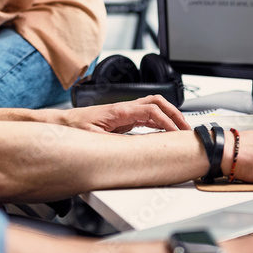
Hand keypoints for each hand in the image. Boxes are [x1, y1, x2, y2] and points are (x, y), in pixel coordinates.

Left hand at [61, 95, 190, 133]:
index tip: (176, 133)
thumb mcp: (95, 139)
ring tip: (180, 130)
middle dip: (174, 114)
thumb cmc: (76, 128)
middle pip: (157, 102)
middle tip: (186, 129)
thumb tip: (135, 149)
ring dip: (169, 116)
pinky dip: (160, 121)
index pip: (151, 110)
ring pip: (154, 107)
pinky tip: (165, 132)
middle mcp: (125, 108)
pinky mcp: (125, 118)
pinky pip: (147, 116)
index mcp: (120, 111)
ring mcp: (126, 112)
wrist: (65, 123)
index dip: (166, 121)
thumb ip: (115, 143)